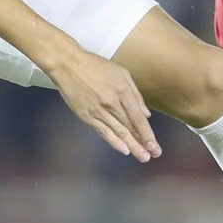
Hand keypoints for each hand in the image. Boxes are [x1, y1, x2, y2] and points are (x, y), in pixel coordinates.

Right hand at [46, 46, 159, 161]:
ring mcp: (98, 111)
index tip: (155, 145)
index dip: (147, 133)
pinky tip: (124, 150)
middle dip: (143, 143)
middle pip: (130, 127)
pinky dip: (114, 142)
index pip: (138, 117)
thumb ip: (135, 94)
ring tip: (142, 157)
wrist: (68, 65)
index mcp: (122, 91)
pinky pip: (103, 131)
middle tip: (153, 155)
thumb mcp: (121, 72)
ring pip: (119, 132)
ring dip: (132, 146)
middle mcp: (112, 103)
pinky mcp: (87, 116)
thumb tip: (146, 114)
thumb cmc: (95, 66)